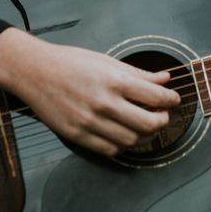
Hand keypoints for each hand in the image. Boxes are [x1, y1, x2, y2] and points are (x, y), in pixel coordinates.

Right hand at [0, 27, 180, 156]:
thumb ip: (140, 74)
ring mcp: (90, 122)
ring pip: (131, 140)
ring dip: (145, 136)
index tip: (174, 99)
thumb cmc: (73, 62)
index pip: (155, 96)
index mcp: (115, 80)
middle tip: (164, 115)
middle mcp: (105, 103)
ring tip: (147, 125)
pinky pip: (109, 150)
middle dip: (163, 121)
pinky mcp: (77, 136)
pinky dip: (124, 145)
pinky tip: (127, 134)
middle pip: (148, 124)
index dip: (171, 100)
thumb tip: (165, 78)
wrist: (36, 72)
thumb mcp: (109, 61)